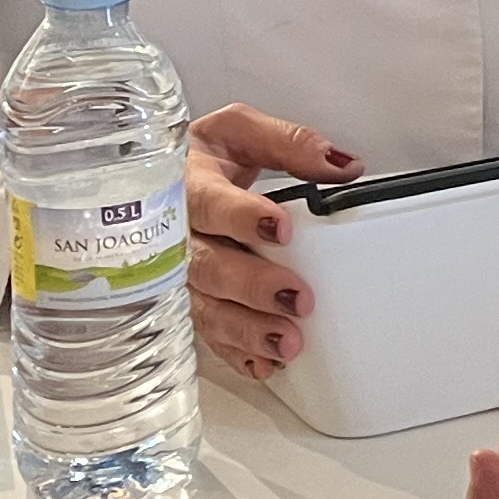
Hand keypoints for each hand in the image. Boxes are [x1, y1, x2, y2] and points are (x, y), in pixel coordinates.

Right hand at [181, 103, 359, 378]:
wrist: (155, 182)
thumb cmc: (205, 159)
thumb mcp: (241, 133)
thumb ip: (290, 145)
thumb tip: (343, 167)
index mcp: (186, 183)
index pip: (208, 203)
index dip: (241, 218)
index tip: (281, 229)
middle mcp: (173, 235)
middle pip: (204, 266)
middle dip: (251, 285)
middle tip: (296, 299)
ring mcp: (176, 275)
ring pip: (203, 307)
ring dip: (245, 329)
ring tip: (286, 342)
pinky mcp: (187, 303)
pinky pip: (207, 335)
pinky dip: (236, 353)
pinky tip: (265, 365)